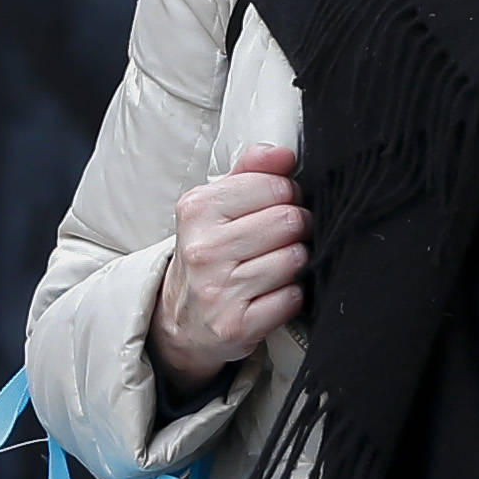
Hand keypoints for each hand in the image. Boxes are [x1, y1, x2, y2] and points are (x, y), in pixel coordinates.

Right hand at [156, 144, 307, 385]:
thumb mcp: (216, 205)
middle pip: (289, 221)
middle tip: (282, 238)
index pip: (275, 186)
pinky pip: (292, 298)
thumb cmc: (209, 252)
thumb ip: (250, 171)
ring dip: (296, 263)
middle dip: (297, 227)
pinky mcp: (236, 325)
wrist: (181, 319)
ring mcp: (218, 290)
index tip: (277, 206)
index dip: (287, 195)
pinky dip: (291, 295)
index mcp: (197, 209)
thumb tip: (284, 153)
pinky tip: (271, 293)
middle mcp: (204, 249)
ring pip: (295, 259)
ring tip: (274, 265)